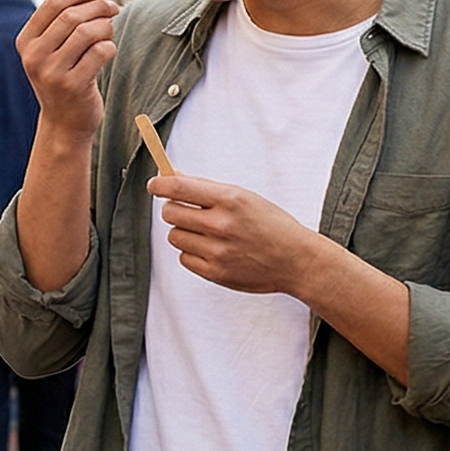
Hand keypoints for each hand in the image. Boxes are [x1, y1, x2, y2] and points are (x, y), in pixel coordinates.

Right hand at [18, 0, 118, 140]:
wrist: (64, 121)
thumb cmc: (63, 75)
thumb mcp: (55, 45)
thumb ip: (64, 12)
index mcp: (26, 41)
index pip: (52, 3)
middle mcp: (34, 56)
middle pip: (71, 16)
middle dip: (98, 6)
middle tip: (113, 8)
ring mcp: (52, 72)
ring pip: (87, 32)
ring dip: (106, 26)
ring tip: (110, 30)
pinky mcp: (73, 86)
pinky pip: (100, 52)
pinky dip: (110, 46)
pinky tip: (107, 51)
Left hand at [148, 174, 336, 296]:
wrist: (295, 260)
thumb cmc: (270, 224)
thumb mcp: (244, 197)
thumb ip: (207, 188)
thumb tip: (171, 177)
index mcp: (231, 200)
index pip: (180, 188)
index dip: (160, 184)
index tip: (154, 184)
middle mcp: (222, 225)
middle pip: (170, 213)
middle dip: (173, 209)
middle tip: (186, 210)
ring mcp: (218, 251)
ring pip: (175, 236)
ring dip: (184, 232)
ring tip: (206, 233)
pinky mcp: (216, 273)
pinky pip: (184, 258)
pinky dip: (192, 253)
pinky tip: (213, 250)